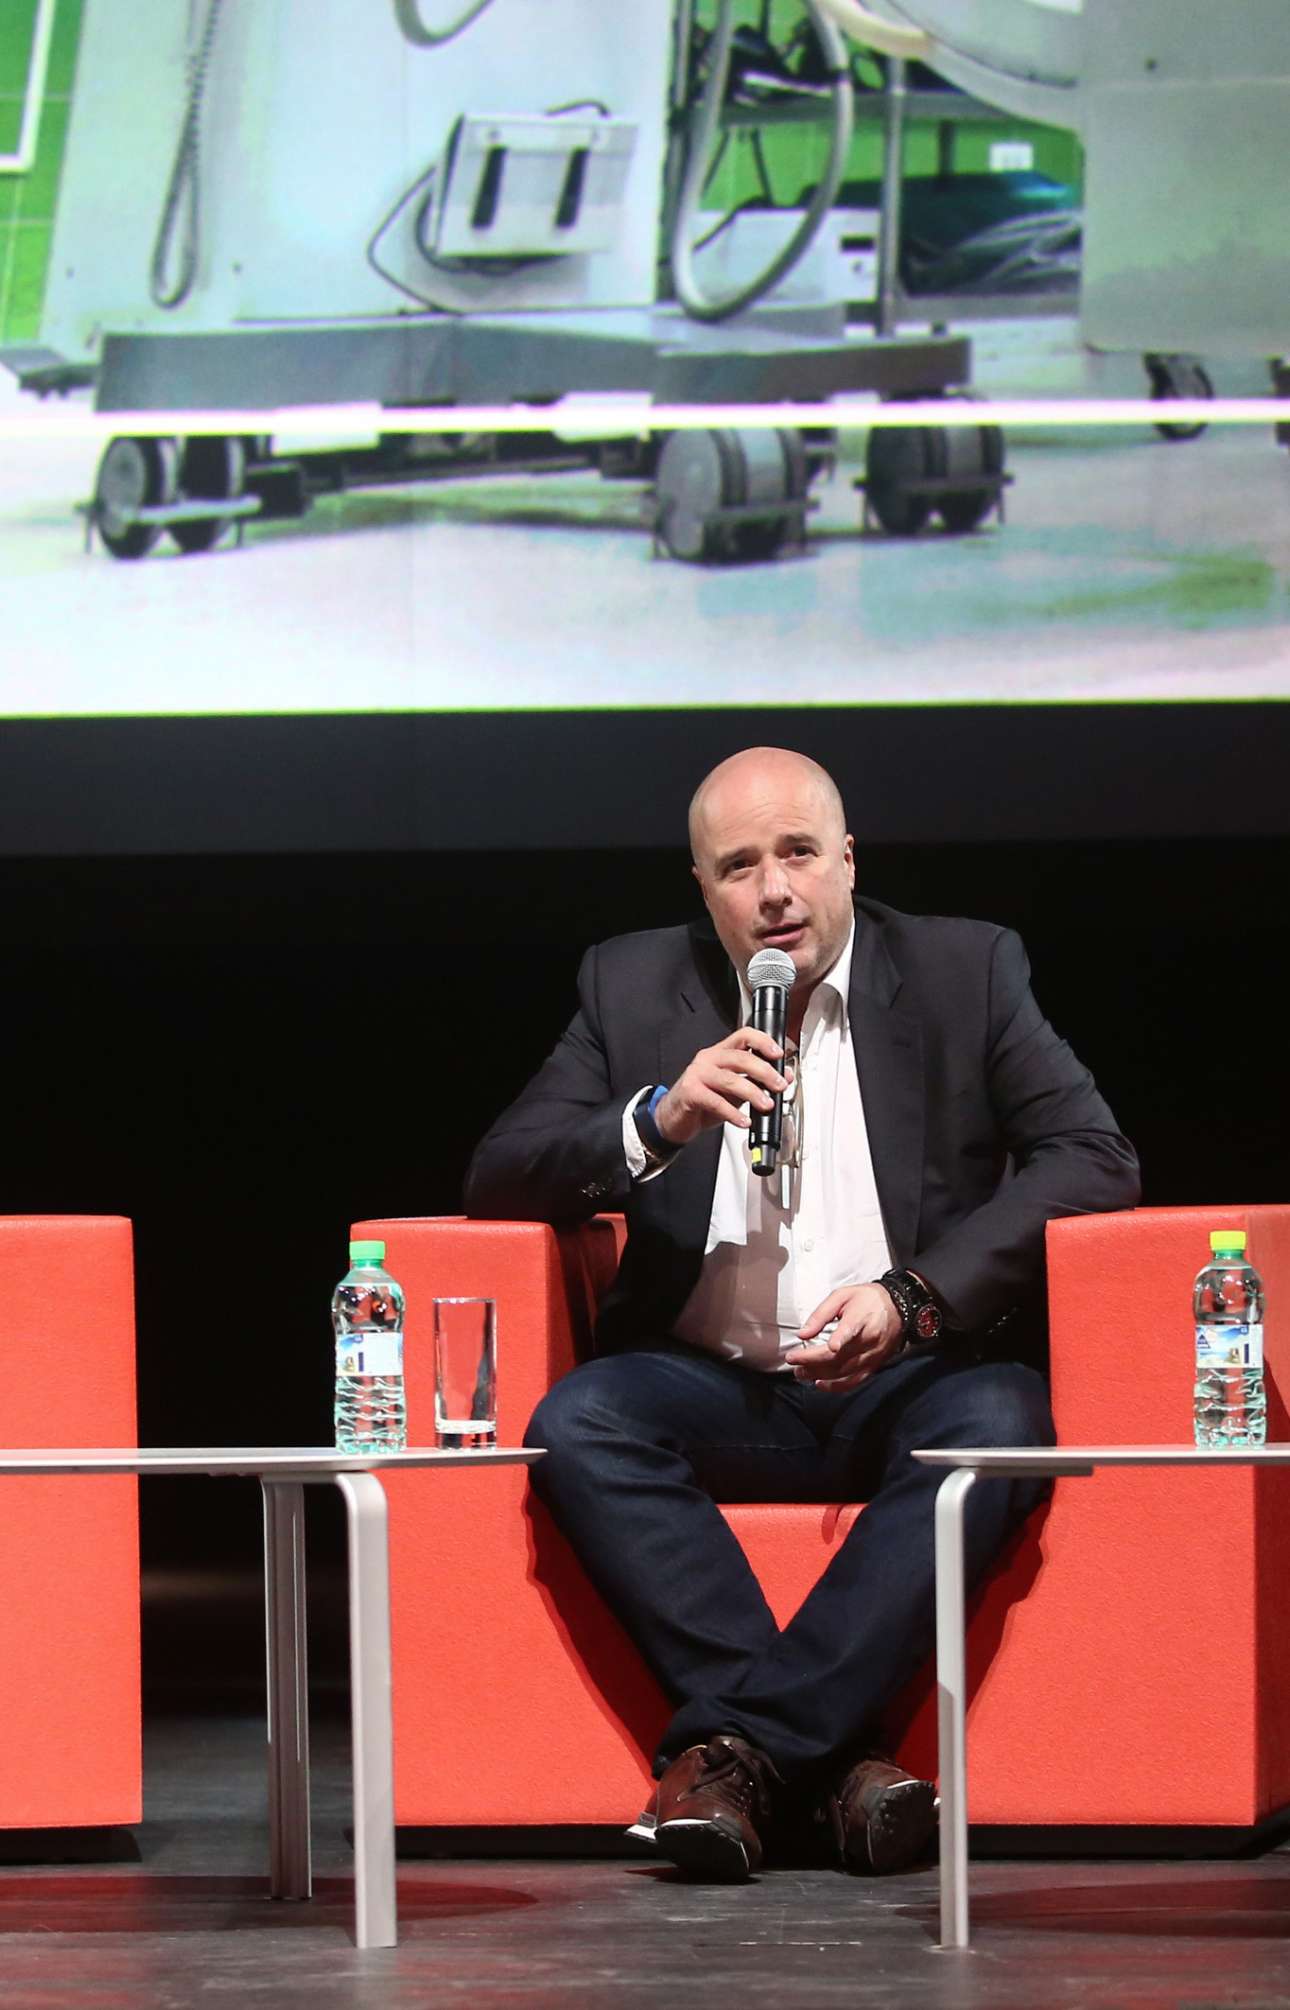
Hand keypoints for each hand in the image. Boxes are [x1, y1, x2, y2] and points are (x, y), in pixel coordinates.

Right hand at [654, 1028, 786, 1147]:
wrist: (674, 1118)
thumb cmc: (703, 1101)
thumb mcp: (734, 1091)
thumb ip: (757, 1082)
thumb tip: (784, 1077)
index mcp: (720, 1053)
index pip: (743, 1036)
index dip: (763, 1042)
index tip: (778, 1054)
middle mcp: (708, 1059)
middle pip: (741, 1058)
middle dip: (764, 1072)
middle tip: (778, 1085)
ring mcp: (697, 1074)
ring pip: (730, 1079)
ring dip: (753, 1093)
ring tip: (766, 1105)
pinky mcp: (690, 1092)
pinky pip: (716, 1101)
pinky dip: (733, 1113)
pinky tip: (744, 1121)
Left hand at [782, 1283, 903, 1391]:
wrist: (899, 1307)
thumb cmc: (867, 1299)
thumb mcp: (842, 1295)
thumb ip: (821, 1314)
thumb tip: (803, 1334)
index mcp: (861, 1318)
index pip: (850, 1330)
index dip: (840, 1339)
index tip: (830, 1346)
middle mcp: (868, 1340)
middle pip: (839, 1356)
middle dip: (812, 1362)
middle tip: (793, 1361)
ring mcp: (872, 1355)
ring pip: (844, 1371)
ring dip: (820, 1375)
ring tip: (801, 1373)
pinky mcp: (874, 1365)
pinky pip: (855, 1381)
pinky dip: (836, 1386)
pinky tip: (821, 1384)